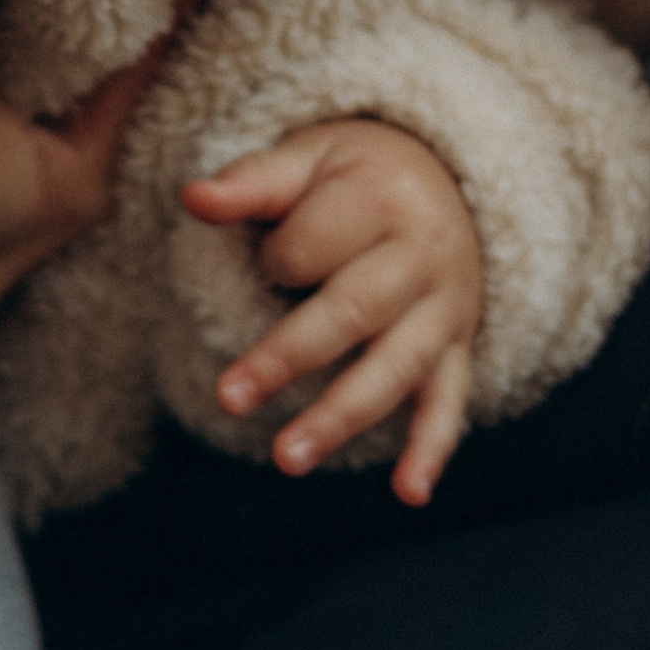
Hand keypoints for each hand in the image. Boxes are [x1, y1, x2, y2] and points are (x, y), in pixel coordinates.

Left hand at [186, 120, 481, 505]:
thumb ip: (253, 180)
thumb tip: (193, 197)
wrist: (447, 180)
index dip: (278, 256)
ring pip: (397, 368)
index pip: (318, 243)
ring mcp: (446, 308)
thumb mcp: (310, 157)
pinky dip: (432, 448)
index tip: (263, 259)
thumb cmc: (357, 173)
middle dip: (289, 357)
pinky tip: (409, 492)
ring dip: (343, 417)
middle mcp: (422, 257)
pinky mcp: (457, 348)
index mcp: (381, 200)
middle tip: (228, 398)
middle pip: (355, 311)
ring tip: (287, 457)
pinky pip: (449, 402)